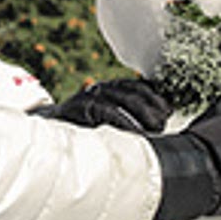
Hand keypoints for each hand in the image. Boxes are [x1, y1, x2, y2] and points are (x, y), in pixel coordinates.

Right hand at [33, 78, 170, 132]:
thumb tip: (160, 125)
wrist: (50, 133)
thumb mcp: (111, 122)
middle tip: (164, 122)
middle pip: (132, 92)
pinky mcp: (80, 106)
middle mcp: (101, 88)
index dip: (155, 96)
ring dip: (143, 114)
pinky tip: (137, 133)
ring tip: (156, 129)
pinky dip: (124, 122)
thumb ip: (131, 119)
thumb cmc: (86, 131)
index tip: (170, 109)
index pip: (138, 86)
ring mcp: (89, 95)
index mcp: (111, 88)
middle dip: (152, 106)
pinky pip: (106, 111)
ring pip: (122, 99)